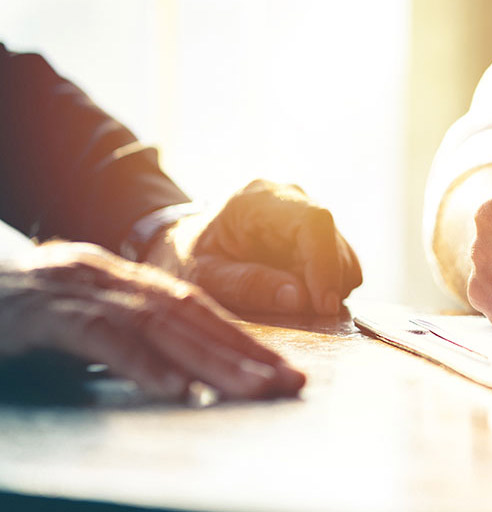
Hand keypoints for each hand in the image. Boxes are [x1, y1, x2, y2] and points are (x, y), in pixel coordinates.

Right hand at [0, 242, 304, 399]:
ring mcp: (79, 290)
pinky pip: (102, 339)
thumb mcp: (82, 317)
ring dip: (212, 361)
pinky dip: (144, 364)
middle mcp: (110, 277)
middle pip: (191, 316)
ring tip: (252, 389)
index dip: (244, 340)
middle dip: (245, 354)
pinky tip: (178, 389)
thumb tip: (188, 368)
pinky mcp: (45, 315)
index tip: (285, 370)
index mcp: (124, 279)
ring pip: (160, 326)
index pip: (198, 309)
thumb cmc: (23, 311)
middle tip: (288, 383)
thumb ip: (131, 334)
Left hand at [154, 180, 361, 315]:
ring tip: (291, 303)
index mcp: (257, 200)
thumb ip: (245, 285)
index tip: (324, 305)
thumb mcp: (201, 276)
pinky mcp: (317, 234)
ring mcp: (307, 214)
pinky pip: (341, 263)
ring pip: (344, 255)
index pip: (313, 221)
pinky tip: (297, 294)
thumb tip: (300, 298)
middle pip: (333, 241)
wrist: (181, 244)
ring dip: (328, 287)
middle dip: (326, 284)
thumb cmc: (184, 258)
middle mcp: (290, 198)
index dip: (326, 263)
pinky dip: (328, 286)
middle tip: (303, 315)